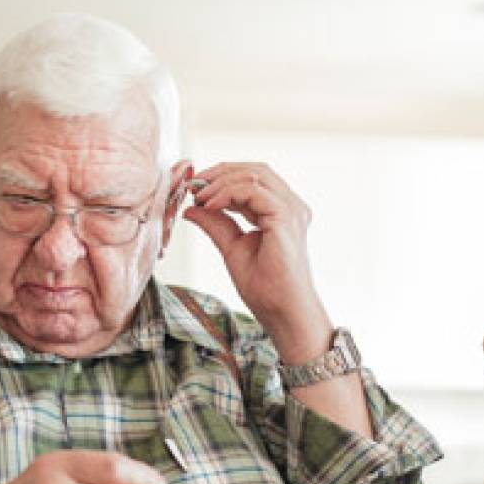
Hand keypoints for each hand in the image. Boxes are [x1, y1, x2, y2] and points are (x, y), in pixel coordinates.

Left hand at [183, 163, 331, 361]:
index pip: (254, 178)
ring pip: (255, 175)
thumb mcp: (232, 248)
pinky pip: (254, 191)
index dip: (223, 177)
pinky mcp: (285, 219)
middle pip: (256, 170)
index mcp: (281, 212)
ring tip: (199, 196)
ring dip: (221, 181)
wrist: (282, 313)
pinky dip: (228, 193)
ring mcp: (291, 211)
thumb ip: (216, 224)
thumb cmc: (266, 288)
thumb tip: (191, 208)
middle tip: (194, 184)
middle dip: (221, 172)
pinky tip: (210, 206)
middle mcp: (291, 207)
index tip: (195, 188)